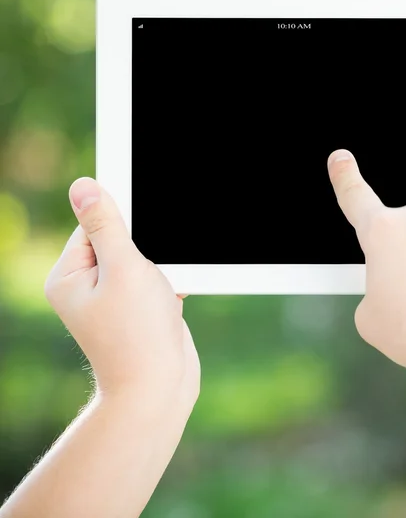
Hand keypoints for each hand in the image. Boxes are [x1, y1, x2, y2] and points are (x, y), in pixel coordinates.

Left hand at [45, 177, 199, 402]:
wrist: (160, 389)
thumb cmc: (139, 332)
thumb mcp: (123, 269)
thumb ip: (106, 226)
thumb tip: (83, 186)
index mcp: (69, 276)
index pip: (92, 225)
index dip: (122, 221)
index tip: (141, 240)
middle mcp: (86, 286)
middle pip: (119, 239)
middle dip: (145, 248)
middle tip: (152, 273)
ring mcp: (111, 298)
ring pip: (140, 259)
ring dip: (158, 267)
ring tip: (158, 294)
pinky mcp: (135, 307)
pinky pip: (152, 277)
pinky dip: (166, 281)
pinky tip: (167, 301)